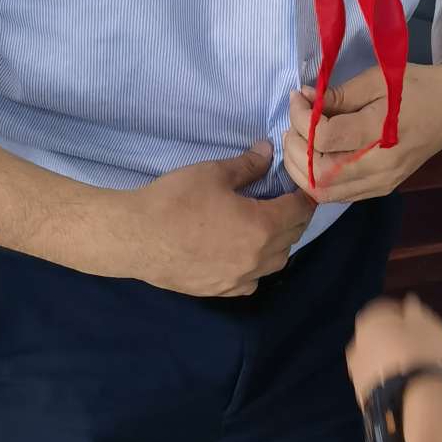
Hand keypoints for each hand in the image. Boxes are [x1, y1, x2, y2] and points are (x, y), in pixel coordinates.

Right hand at [111, 142, 313, 296]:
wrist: (137, 237)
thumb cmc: (175, 201)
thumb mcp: (213, 173)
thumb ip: (247, 165)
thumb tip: (267, 151)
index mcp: (263, 226)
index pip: (299, 211)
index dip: (304, 196)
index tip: (303, 187)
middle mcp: (258, 257)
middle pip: (292, 237)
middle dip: (295, 217)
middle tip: (286, 201)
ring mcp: (240, 278)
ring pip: (276, 262)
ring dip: (279, 244)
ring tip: (267, 227)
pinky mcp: (220, 290)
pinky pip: (252, 282)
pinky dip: (256, 268)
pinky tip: (244, 255)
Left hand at [285, 60, 441, 202]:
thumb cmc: (417, 87)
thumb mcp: (378, 79)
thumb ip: (339, 94)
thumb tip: (304, 100)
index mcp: (382, 132)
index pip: (324, 138)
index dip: (300, 119)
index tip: (299, 97)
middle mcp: (381, 166)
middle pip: (318, 173)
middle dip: (295, 148)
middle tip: (293, 123)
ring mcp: (382, 182)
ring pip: (323, 192)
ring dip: (300, 169)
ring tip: (298, 140)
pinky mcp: (381, 189)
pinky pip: (337, 195)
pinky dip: (316, 180)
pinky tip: (313, 157)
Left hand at [347, 294, 441, 406]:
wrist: (412, 400)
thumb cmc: (422, 354)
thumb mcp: (427, 324)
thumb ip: (416, 311)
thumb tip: (410, 302)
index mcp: (368, 322)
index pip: (383, 310)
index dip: (401, 314)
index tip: (418, 321)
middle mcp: (356, 345)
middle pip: (376, 336)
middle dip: (392, 338)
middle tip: (415, 345)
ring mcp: (356, 372)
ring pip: (374, 360)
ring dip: (388, 360)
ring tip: (412, 367)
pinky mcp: (362, 396)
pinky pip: (377, 380)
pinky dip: (387, 379)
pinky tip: (405, 383)